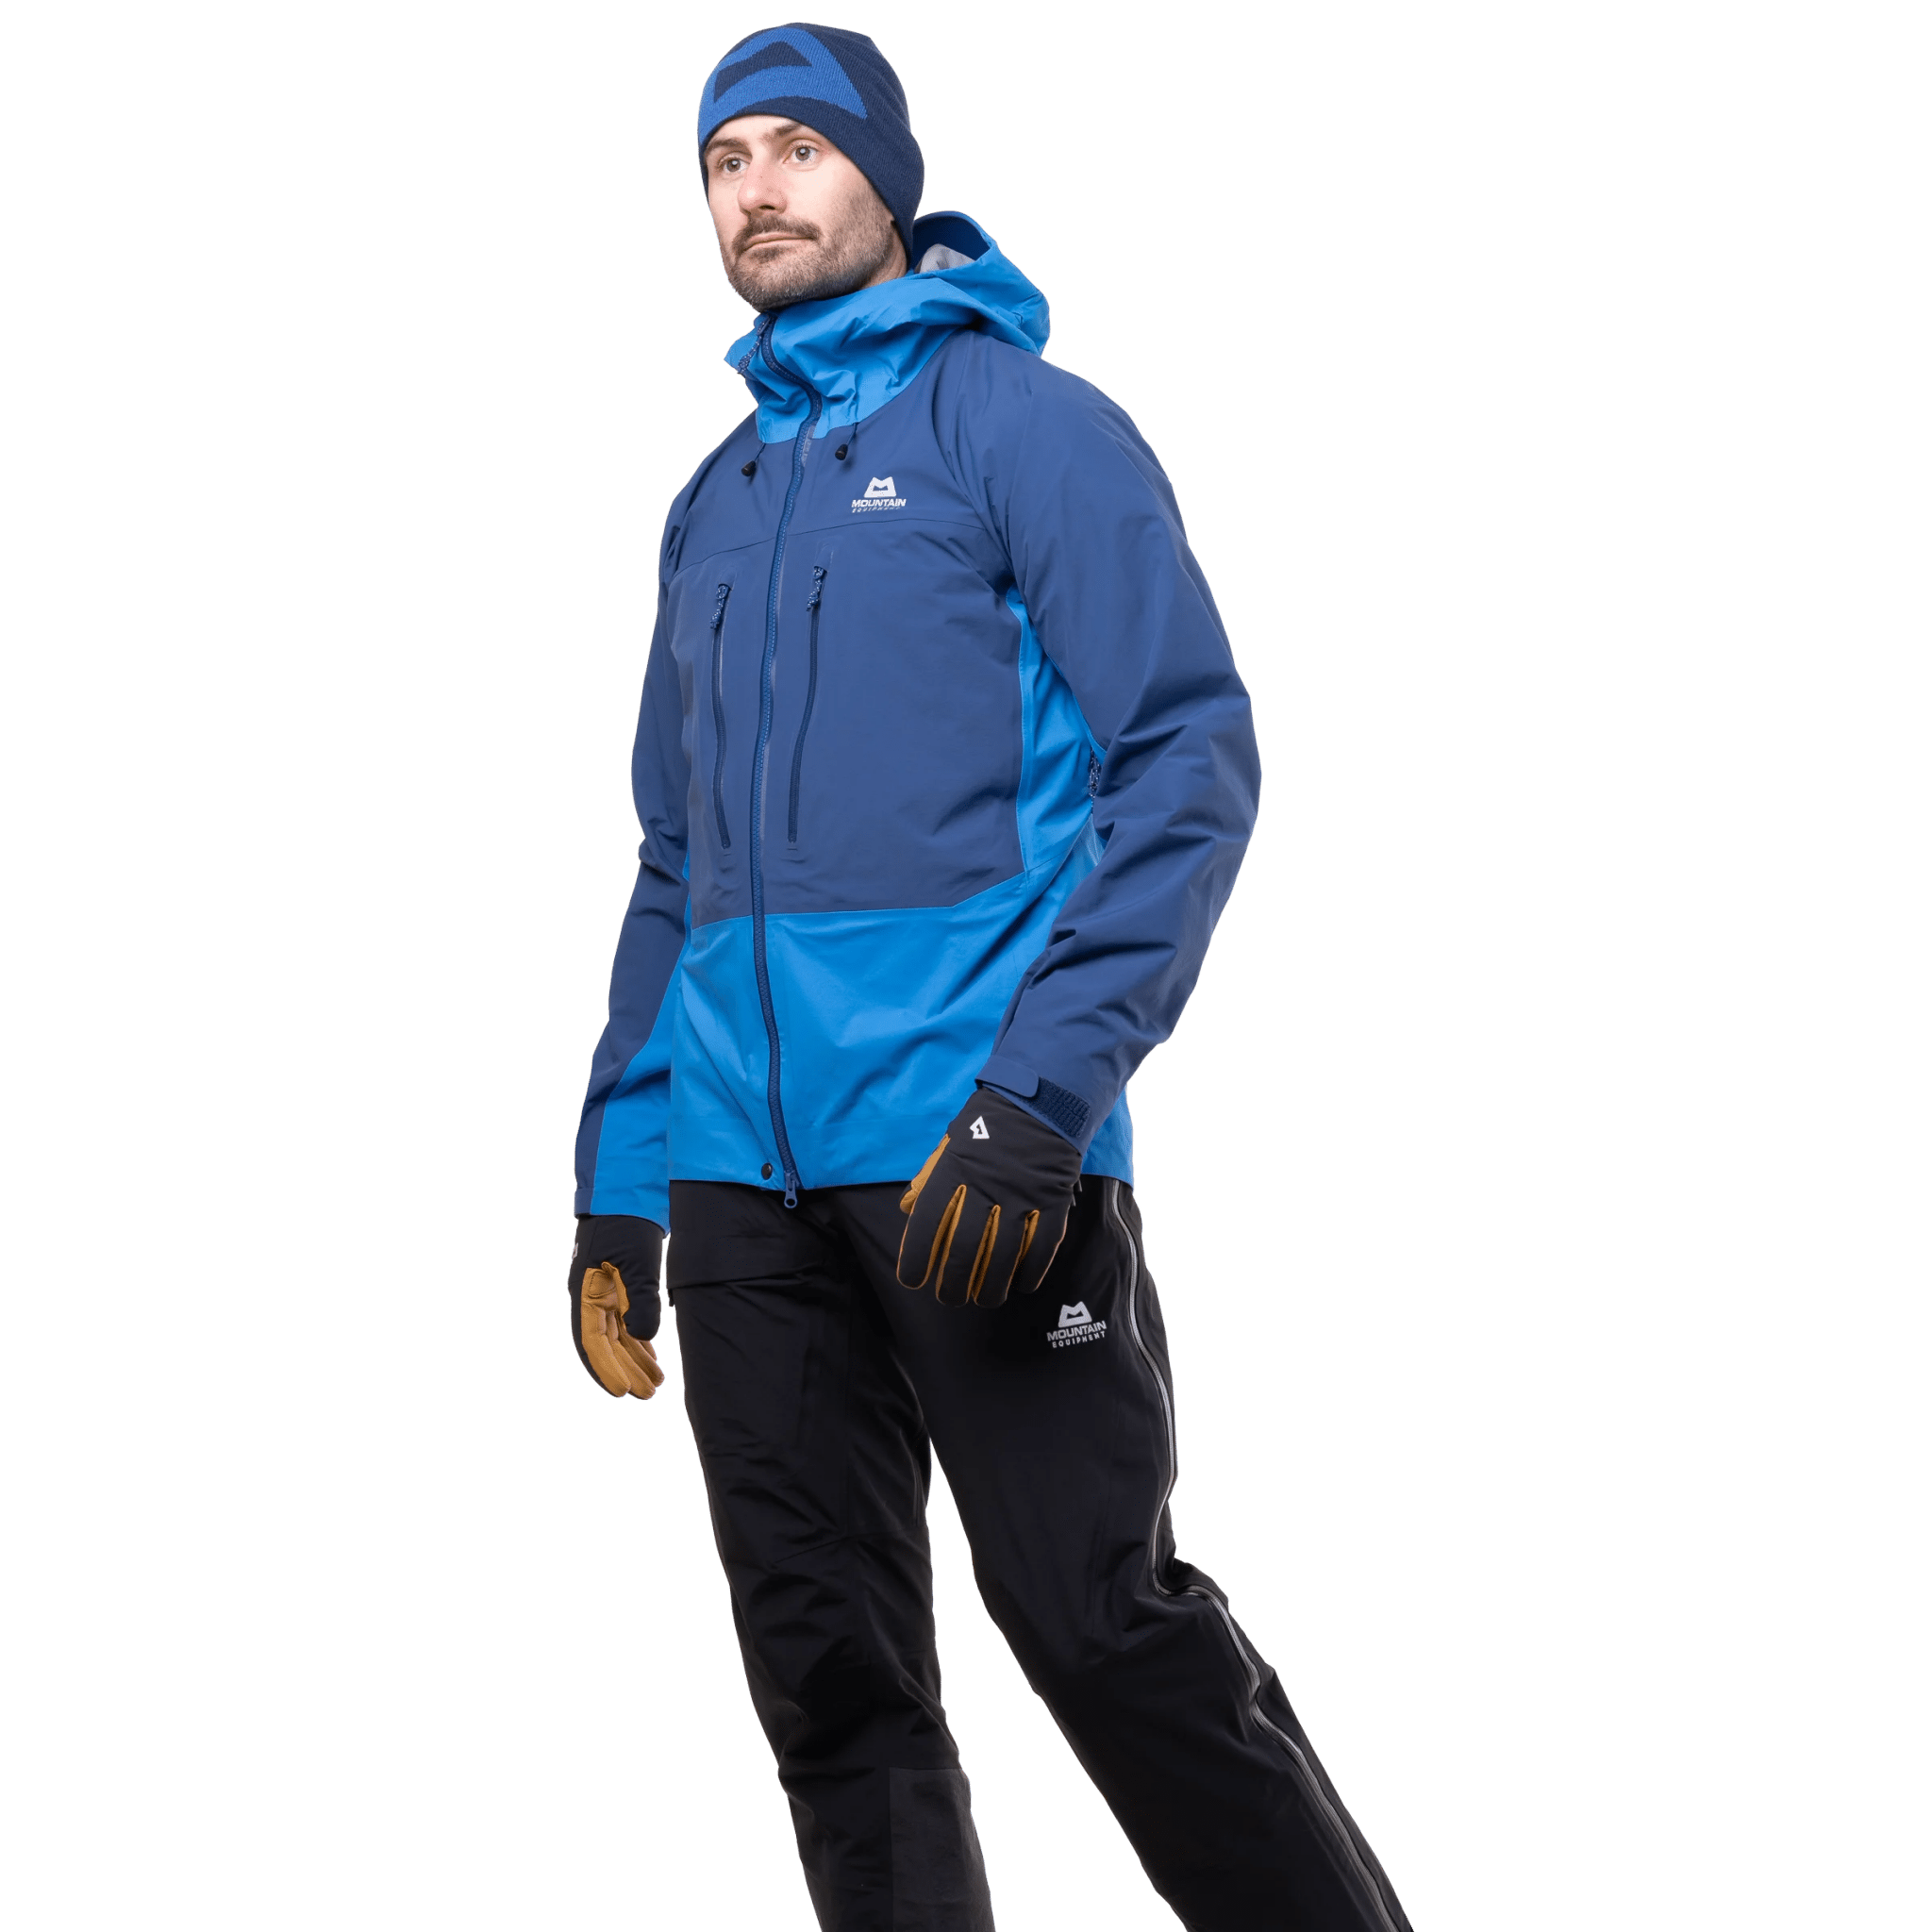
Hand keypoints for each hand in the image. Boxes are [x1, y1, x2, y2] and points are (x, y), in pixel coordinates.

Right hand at [568, 1214, 666, 1398]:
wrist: (628, 1191)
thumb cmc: (627, 1223)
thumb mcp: (636, 1260)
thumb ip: (639, 1299)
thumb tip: (642, 1336)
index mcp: (586, 1293)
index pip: (592, 1341)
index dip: (606, 1369)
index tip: (623, 1392)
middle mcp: (591, 1297)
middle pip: (606, 1344)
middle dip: (625, 1370)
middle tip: (647, 1395)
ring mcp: (605, 1292)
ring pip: (619, 1335)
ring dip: (635, 1358)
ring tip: (656, 1383)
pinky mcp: (620, 1285)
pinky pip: (627, 1321)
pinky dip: (640, 1339)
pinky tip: (652, 1355)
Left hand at [896, 1088, 1083, 1306]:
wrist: (1042, 1101)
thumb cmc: (989, 1124)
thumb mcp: (951, 1142)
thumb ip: (929, 1177)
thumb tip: (908, 1209)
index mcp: (956, 1170)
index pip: (929, 1222)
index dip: (917, 1256)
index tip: (912, 1279)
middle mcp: (987, 1187)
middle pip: (966, 1249)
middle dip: (953, 1282)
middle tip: (949, 1298)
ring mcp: (1023, 1195)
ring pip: (1004, 1256)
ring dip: (992, 1286)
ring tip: (983, 1300)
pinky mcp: (1053, 1201)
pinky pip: (1042, 1246)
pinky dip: (1031, 1271)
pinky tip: (1022, 1285)